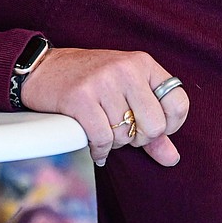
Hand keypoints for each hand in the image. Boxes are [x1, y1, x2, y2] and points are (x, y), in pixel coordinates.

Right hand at [19, 47, 189, 167]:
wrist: (44, 69)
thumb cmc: (90, 83)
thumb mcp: (127, 93)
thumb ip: (153, 126)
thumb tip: (172, 159)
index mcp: (143, 63)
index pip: (178, 103)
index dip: (169, 126)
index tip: (150, 128)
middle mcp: (126, 69)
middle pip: (154, 126)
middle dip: (138, 138)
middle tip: (122, 132)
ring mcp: (103, 81)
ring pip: (125, 135)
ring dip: (114, 142)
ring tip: (103, 130)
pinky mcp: (80, 97)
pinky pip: (103, 139)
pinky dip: (99, 150)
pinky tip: (95, 146)